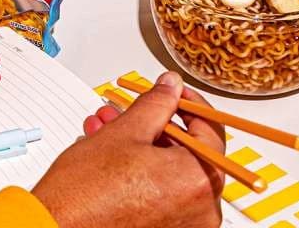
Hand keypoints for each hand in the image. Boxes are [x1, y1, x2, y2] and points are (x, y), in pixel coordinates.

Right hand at [31, 72, 224, 227]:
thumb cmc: (87, 193)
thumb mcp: (126, 131)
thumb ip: (157, 103)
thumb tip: (172, 87)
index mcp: (198, 181)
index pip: (211, 129)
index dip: (189, 102)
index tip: (173, 93)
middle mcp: (200, 212)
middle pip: (188, 151)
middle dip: (155, 125)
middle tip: (132, 110)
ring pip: (169, 172)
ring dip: (142, 146)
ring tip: (109, 128)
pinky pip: (161, 194)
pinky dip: (141, 172)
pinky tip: (111, 155)